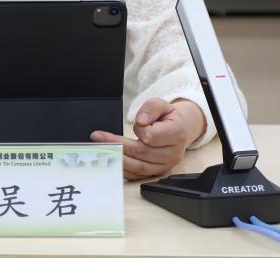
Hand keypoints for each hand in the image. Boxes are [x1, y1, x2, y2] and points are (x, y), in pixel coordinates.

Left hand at [90, 98, 206, 180]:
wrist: (181, 131)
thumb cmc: (169, 118)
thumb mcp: (162, 104)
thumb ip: (151, 108)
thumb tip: (141, 121)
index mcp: (176, 134)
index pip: (151, 136)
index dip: (140, 130)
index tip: (136, 123)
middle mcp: (172, 153)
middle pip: (141, 153)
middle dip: (117, 145)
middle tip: (98, 138)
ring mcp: (165, 166)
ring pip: (138, 167)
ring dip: (117, 159)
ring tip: (101, 150)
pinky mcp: (157, 173)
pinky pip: (138, 175)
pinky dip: (122, 169)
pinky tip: (111, 161)